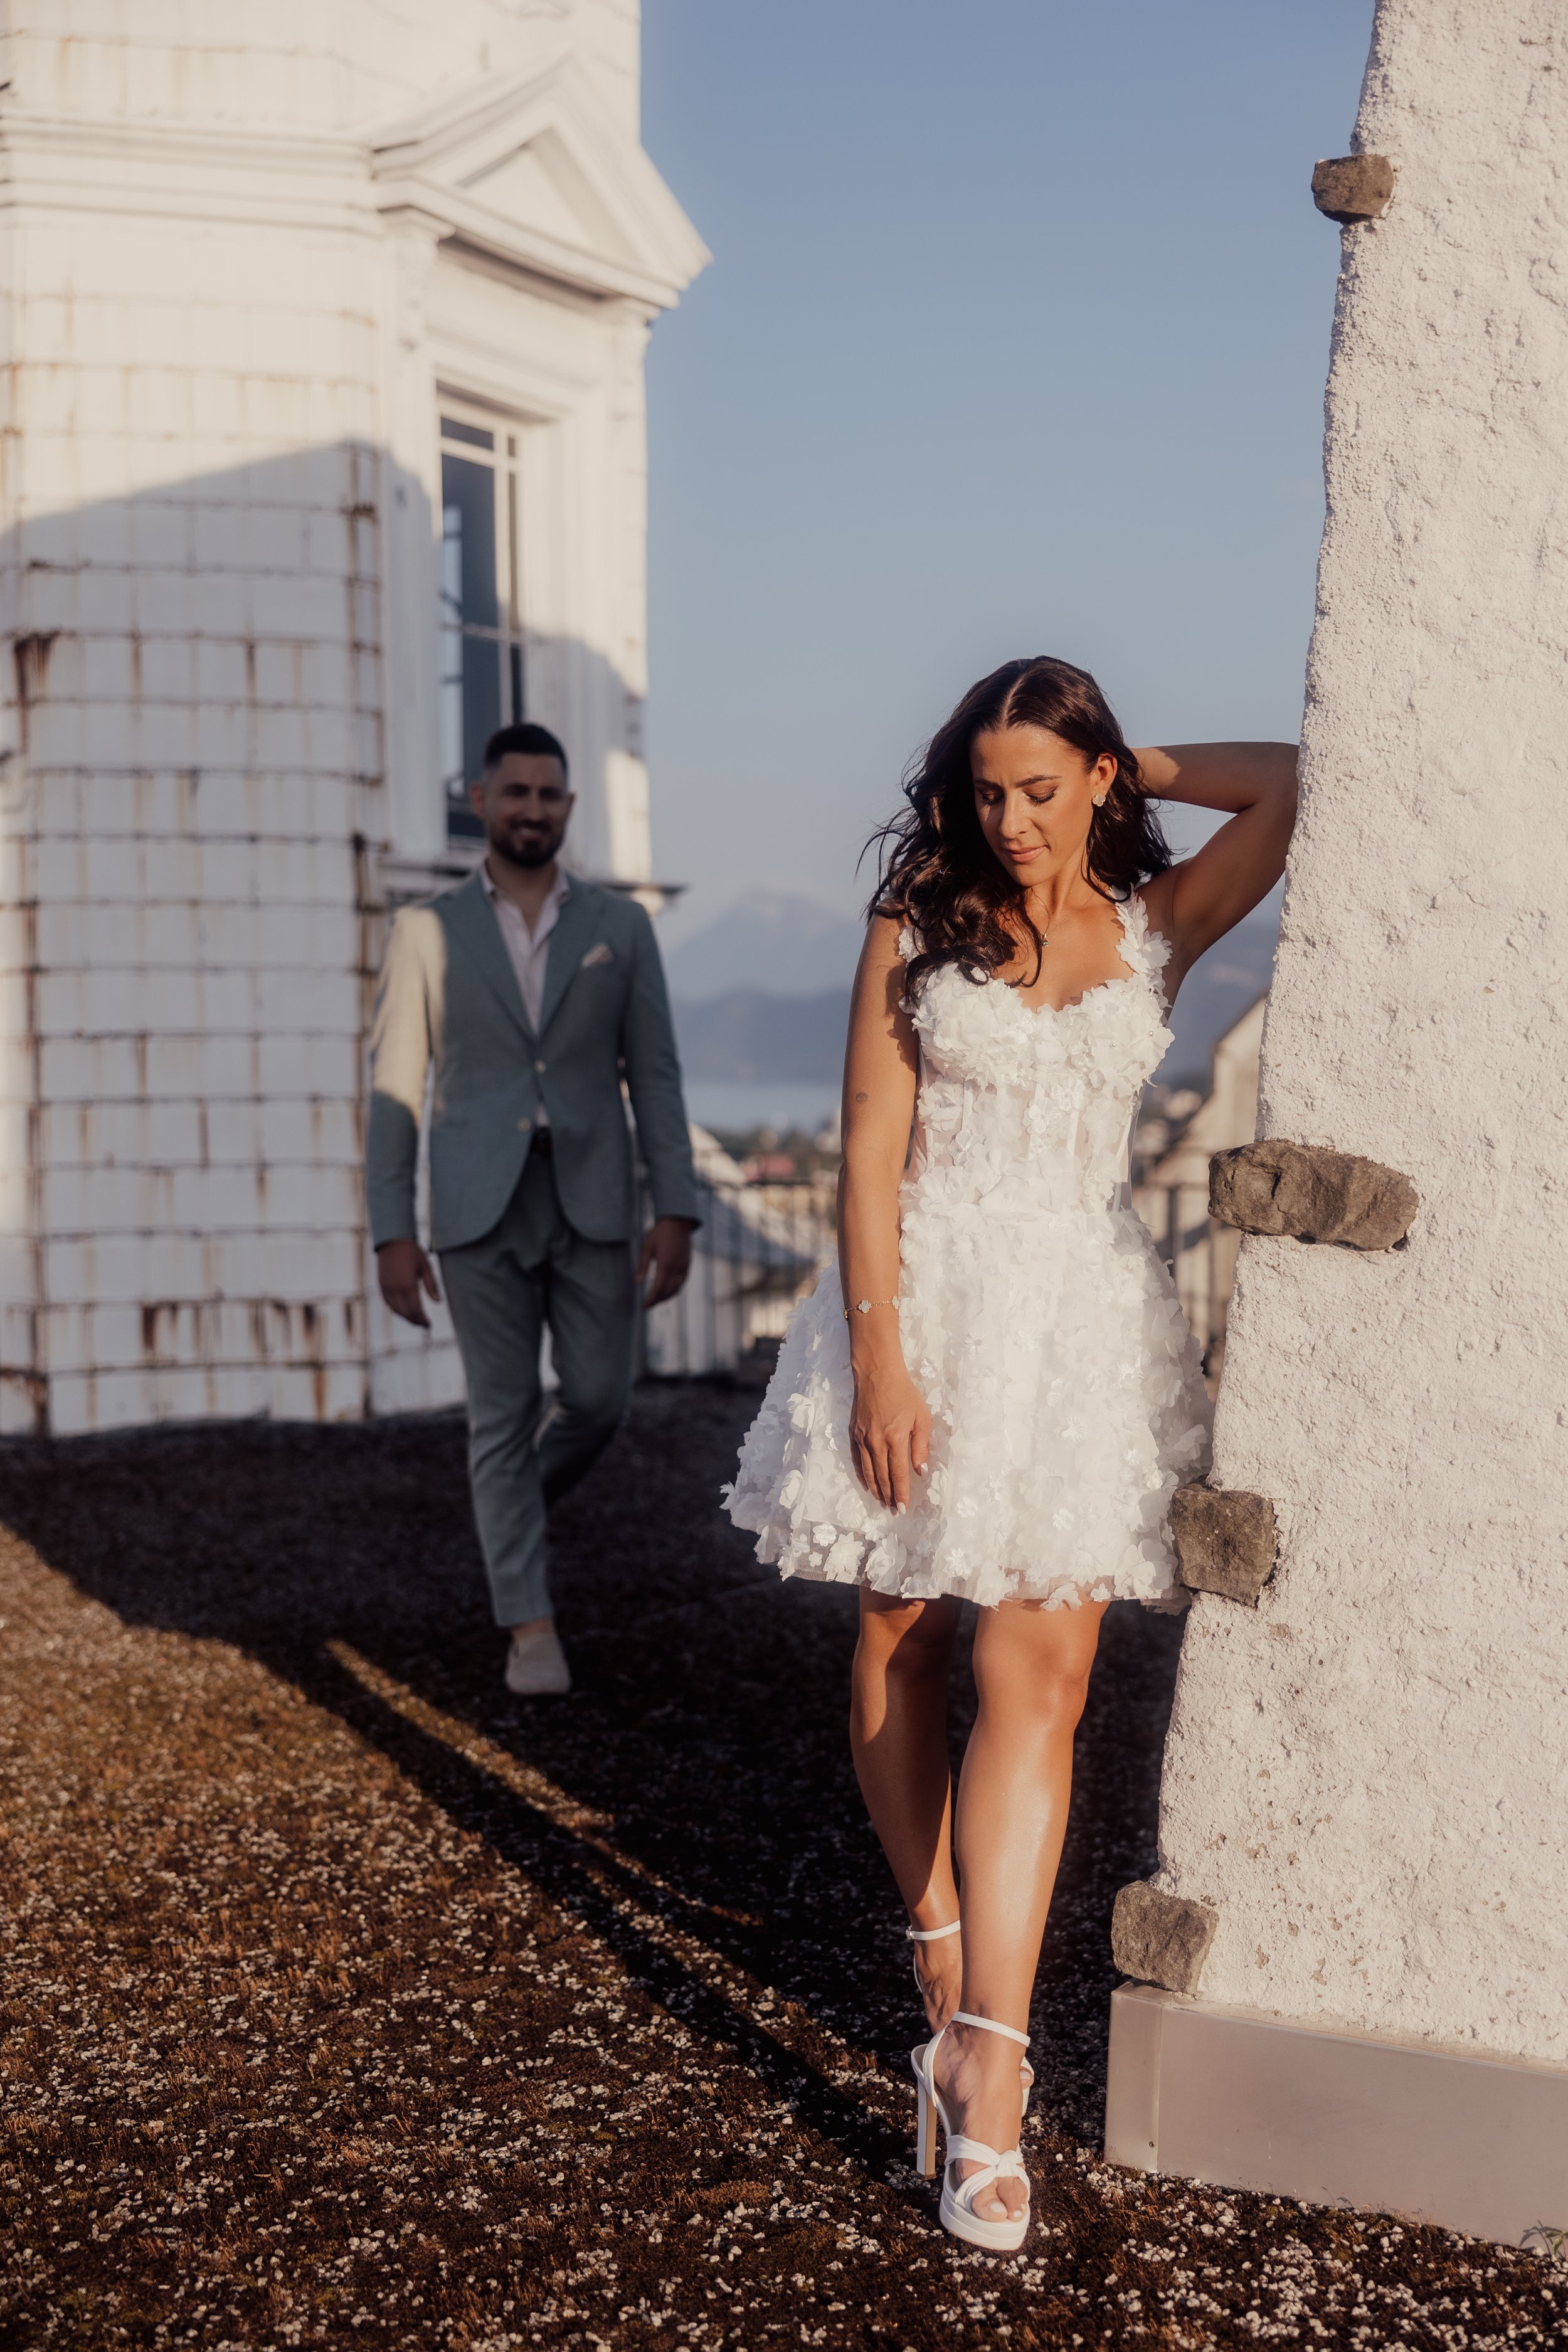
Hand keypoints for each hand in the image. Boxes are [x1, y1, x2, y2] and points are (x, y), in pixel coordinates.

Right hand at [377, 1238, 440, 1327]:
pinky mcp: (381, 1286)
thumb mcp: (426, 1267)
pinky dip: (397, 1310)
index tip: (429, 1325)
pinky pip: (389, 1303)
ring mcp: (387, 1288)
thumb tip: (439, 1301)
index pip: (416, 1310)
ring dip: (406, 1317)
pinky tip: (405, 1310)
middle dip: (416, 1322)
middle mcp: (396, 1289)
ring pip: (396, 1310)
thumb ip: (432, 1285)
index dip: (423, 1320)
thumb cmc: (412, 1252)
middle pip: (406, 1313)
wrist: (392, 1241)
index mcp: (408, 1285)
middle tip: (425, 1325)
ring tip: (417, 1319)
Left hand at [637, 1215, 694, 1307]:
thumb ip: (643, 1265)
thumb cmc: (660, 1232)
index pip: (658, 1288)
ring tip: (656, 1300)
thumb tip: (638, 1282)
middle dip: (657, 1301)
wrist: (678, 1221)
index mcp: (666, 1263)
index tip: (643, 1306)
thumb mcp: (647, 1247)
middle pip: (668, 1292)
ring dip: (666, 1297)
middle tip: (647, 1306)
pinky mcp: (688, 1265)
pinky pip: (682, 1283)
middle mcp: (677, 1267)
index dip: (651, 1299)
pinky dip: (674, 1290)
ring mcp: (684, 1267)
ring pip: (677, 1289)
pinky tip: (667, 1290)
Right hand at [848, 1354, 931, 1511]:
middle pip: (883, 1477)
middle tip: (894, 1511)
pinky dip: (862, 1475)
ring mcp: (862, 1439)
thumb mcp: (921, 1417)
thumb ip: (920, 1445)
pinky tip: (867, 1484)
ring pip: (869, 1471)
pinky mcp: (853, 1434)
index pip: (898, 1474)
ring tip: (882, 1502)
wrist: (877, 1374)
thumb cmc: (904, 1393)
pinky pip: (857, 1460)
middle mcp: (876, 1442)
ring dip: (876, 1489)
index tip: (903, 1508)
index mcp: (895, 1438)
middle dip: (889, 1496)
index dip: (901, 1493)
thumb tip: (921, 1470)